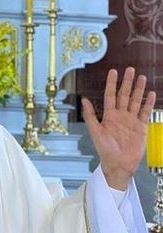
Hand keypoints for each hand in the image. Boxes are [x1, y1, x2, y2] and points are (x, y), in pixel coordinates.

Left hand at [82, 67, 155, 189]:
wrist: (118, 164)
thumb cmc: (105, 149)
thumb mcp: (95, 131)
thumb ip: (90, 115)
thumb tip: (83, 99)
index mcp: (109, 115)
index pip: (110, 95)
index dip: (112, 83)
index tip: (113, 72)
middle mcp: (120, 115)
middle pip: (124, 95)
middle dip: (127, 82)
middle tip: (130, 69)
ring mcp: (131, 120)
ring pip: (135, 101)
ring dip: (139, 90)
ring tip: (141, 78)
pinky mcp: (141, 127)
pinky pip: (145, 113)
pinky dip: (148, 103)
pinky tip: (151, 94)